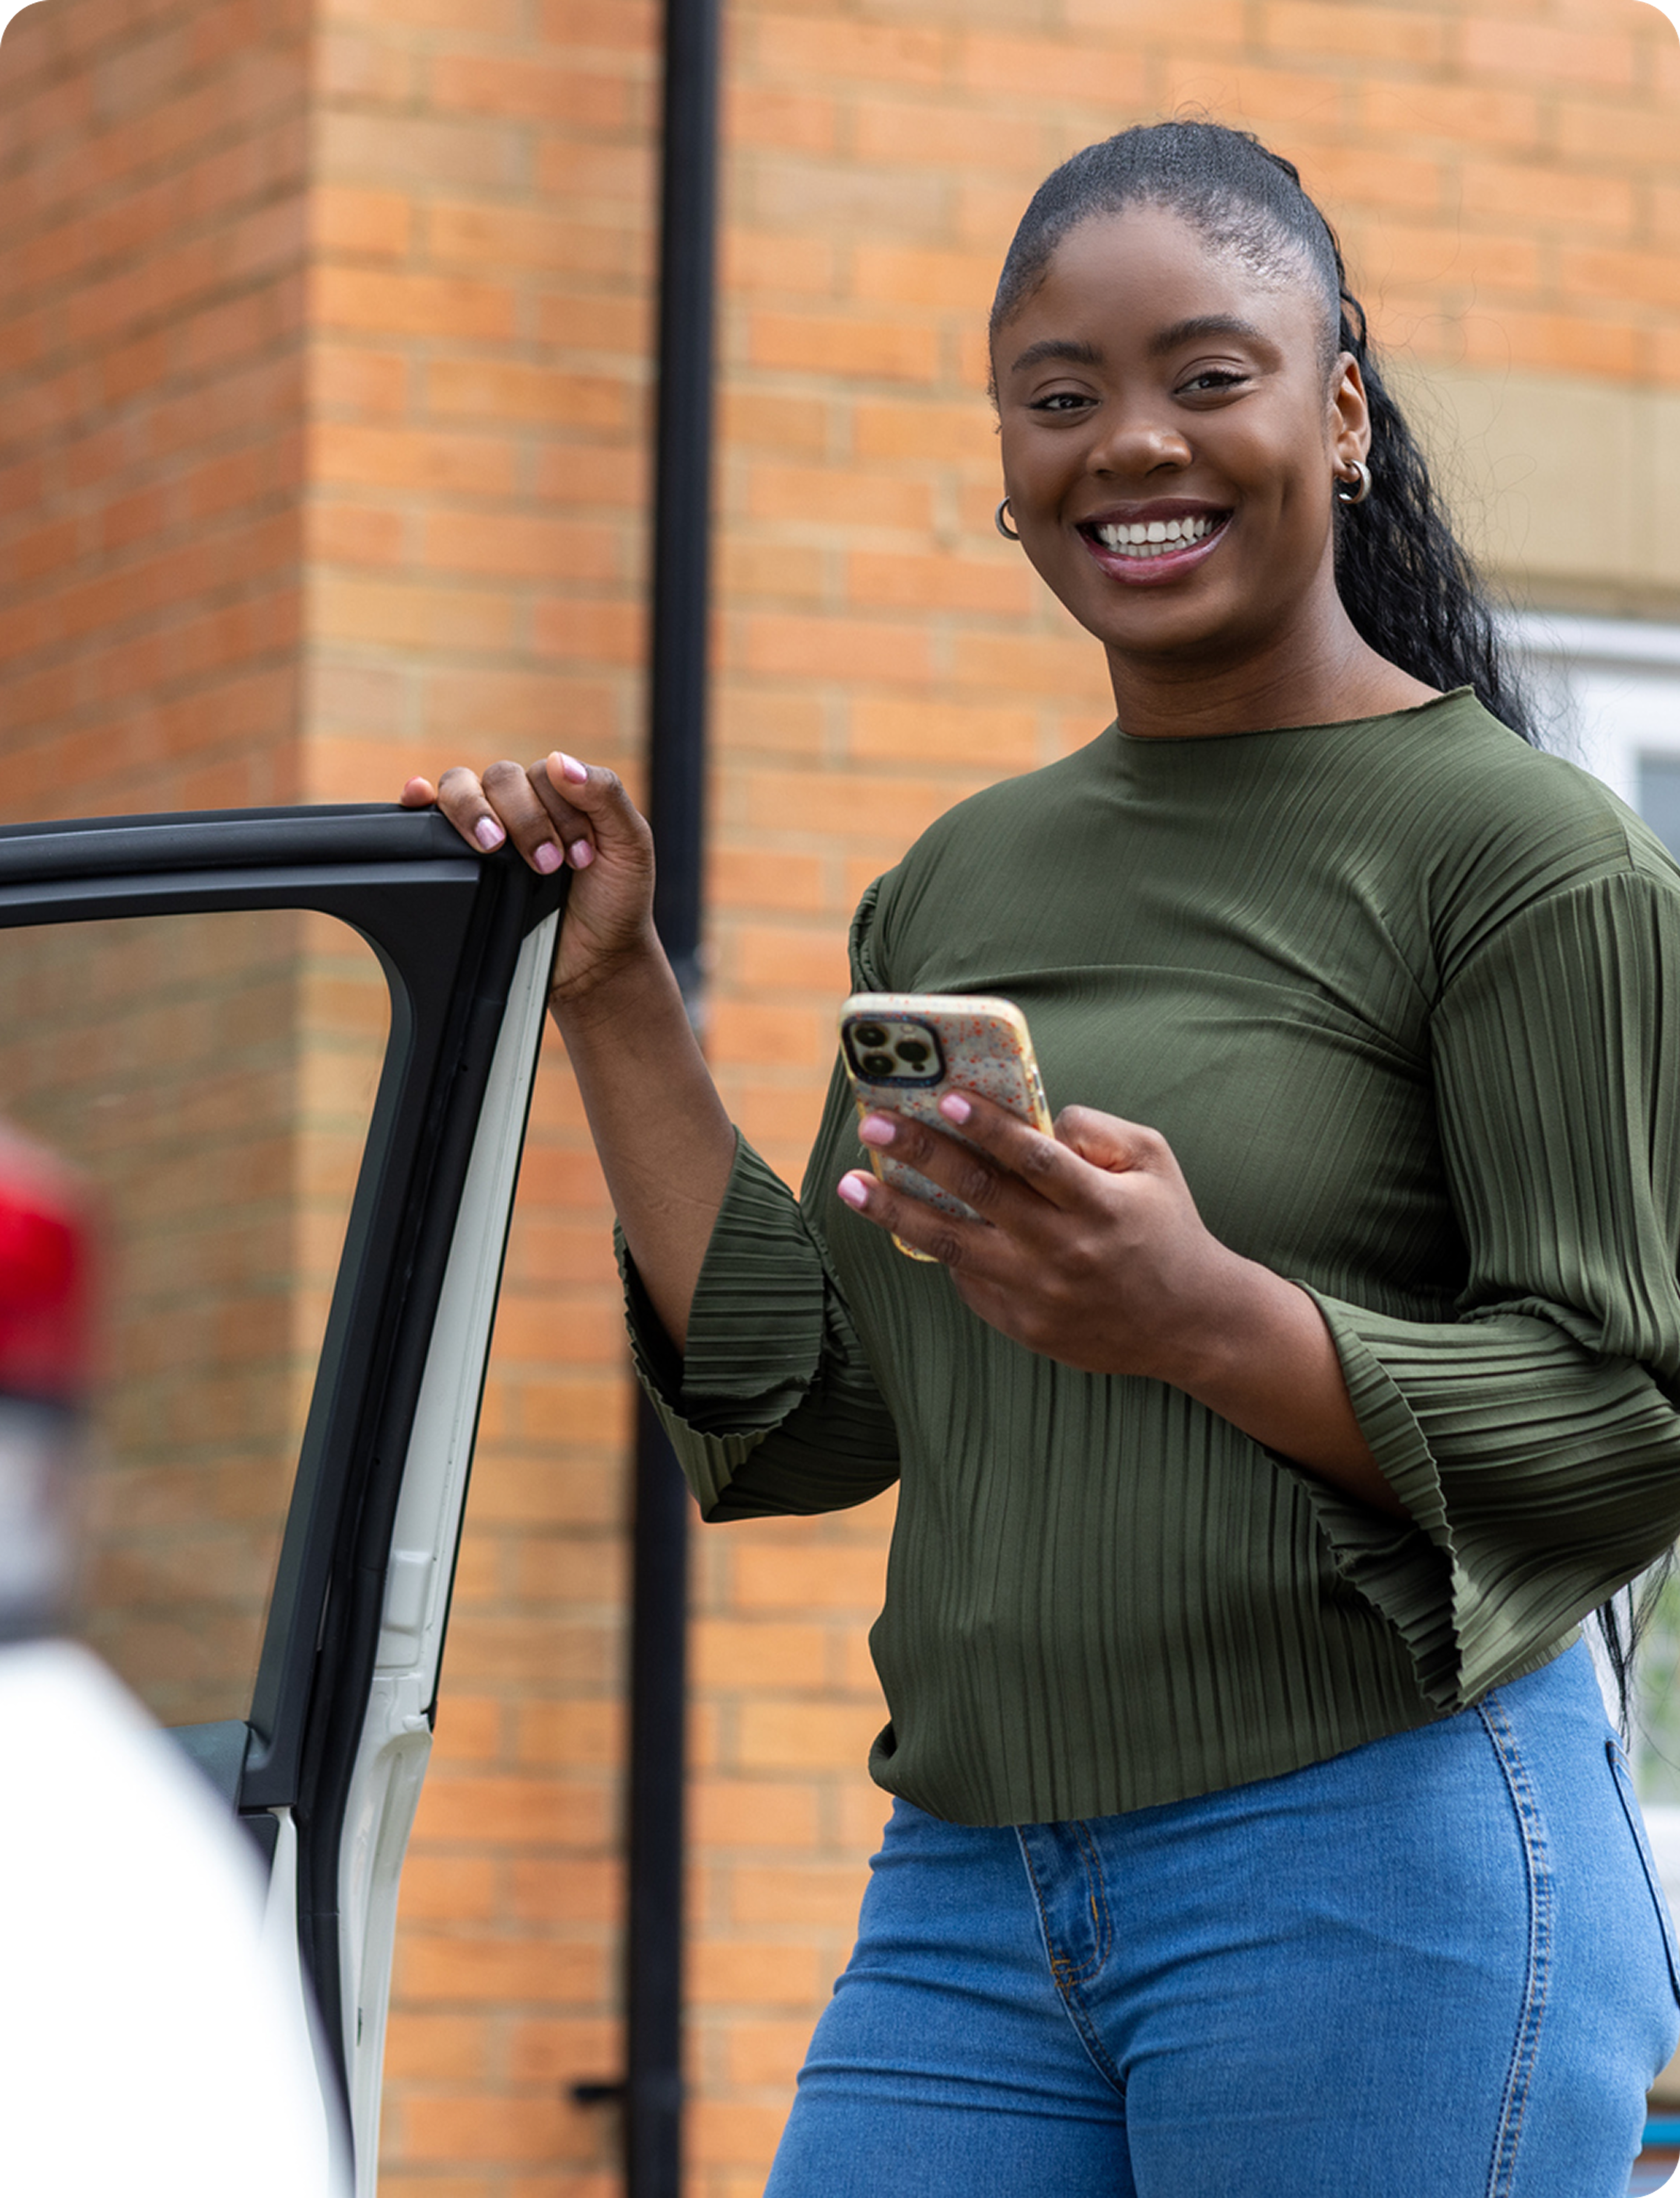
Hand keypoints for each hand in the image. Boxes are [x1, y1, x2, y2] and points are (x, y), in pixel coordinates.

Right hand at [402, 754, 655, 1006]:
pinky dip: (418, 801)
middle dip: (525, 820)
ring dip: (473, 812)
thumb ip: (605, 796)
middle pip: (500, 779)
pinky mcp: (460, 858)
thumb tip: (559, 759)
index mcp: (561, 795)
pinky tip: (417, 796)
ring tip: (493, 846)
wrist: (595, 962)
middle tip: (548, 864)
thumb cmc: (615, 901)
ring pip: (460, 788)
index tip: (581, 857)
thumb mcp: (630, 844)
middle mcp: (520, 805)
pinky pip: (427, 817)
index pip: (543, 773)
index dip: (560, 811)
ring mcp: (487, 828)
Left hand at [837, 1091, 1239, 1384]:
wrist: (1190, 1323)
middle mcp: (1065, 1251)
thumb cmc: (1165, 1226)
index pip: (1035, 1160)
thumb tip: (1035, 1119)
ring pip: (952, 1246)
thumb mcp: (1153, 1162)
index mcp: (1100, 1205)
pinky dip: (940, 1251)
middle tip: (873, 1125)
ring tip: (851, 1184)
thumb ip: (1097, 1130)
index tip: (946, 1099)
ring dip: (895, 1212)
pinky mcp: (1025, 1326)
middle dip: (921, 1155)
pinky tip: (910, 1223)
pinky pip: (970, 1282)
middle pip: (979, 1196)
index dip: (989, 1127)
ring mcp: (1040, 1294)